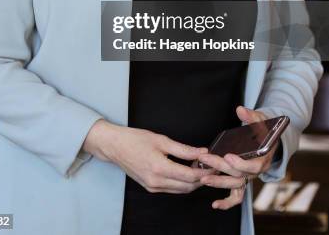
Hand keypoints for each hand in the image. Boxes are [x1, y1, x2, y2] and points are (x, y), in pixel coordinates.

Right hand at [83, 119, 207, 193]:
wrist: (114, 146)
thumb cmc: (135, 139)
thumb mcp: (161, 139)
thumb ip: (183, 149)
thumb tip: (202, 152)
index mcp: (159, 168)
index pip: (190, 176)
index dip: (205, 172)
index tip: (214, 165)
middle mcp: (156, 181)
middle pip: (187, 186)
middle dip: (202, 179)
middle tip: (212, 167)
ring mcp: (152, 187)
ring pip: (180, 190)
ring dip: (193, 182)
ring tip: (202, 169)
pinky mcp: (150, 187)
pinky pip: (172, 189)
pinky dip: (182, 183)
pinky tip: (187, 172)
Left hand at [199, 106, 278, 209]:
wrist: (269, 140)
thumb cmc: (264, 129)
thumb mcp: (260, 119)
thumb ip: (251, 116)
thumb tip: (240, 110)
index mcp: (263, 157)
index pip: (253, 165)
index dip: (240, 163)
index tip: (227, 157)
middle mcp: (256, 171)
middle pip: (238, 174)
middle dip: (220, 168)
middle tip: (204, 160)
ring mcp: (249, 177)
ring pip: (235, 185)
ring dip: (219, 183)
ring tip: (203, 178)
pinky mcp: (243, 180)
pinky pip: (237, 196)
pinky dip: (227, 203)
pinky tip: (215, 205)